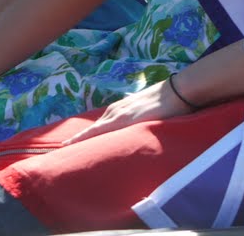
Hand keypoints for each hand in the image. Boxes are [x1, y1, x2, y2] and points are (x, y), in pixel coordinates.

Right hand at [65, 79, 189, 144]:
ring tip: (82, 143)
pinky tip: (105, 129)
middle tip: (66, 150)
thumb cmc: (169, 113)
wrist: (180, 90)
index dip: (78, 141)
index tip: (63, 148)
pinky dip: (102, 125)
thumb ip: (134, 139)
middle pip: (94, 128)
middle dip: (80, 139)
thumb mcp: (150, 129)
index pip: (94, 133)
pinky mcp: (129, 103)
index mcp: (120, 120)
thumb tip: (120, 153)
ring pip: (102, 121)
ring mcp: (123, 105)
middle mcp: (117, 111)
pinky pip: (110, 116)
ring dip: (92, 132)